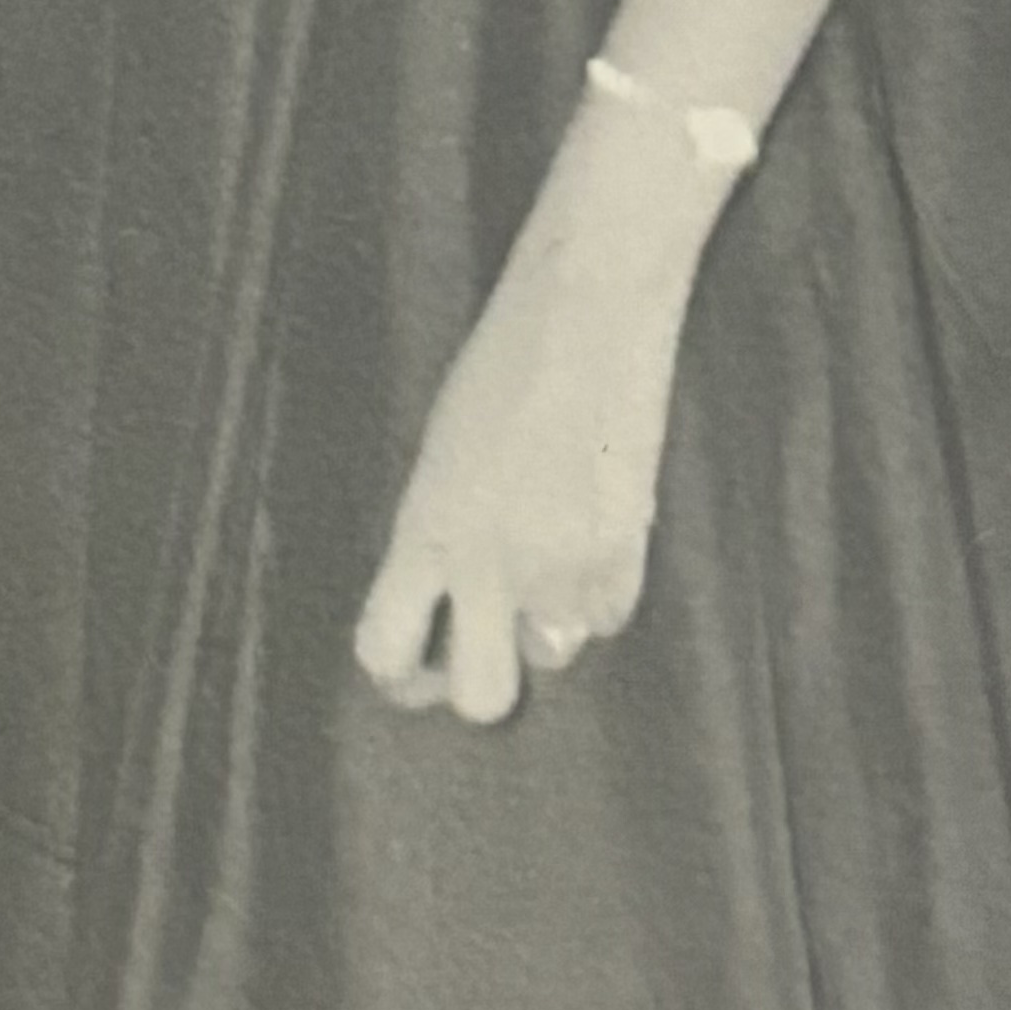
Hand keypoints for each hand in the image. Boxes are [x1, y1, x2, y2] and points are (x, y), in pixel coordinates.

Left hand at [353, 109, 715, 727]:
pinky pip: (610, 618)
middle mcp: (487, 567)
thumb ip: (443, 533)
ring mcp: (561, 569)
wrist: (587, 311)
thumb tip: (455, 596)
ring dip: (550, 622)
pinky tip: (595, 532)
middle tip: (487, 645)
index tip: (415, 670)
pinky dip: (601, 593)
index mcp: (423, 531)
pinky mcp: (626, 556)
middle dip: (480, 682)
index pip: (384, 648)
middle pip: (480, 698)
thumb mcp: (442, 452)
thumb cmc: (502, 362)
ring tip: (551, 551)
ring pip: (555, 654)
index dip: (397, 676)